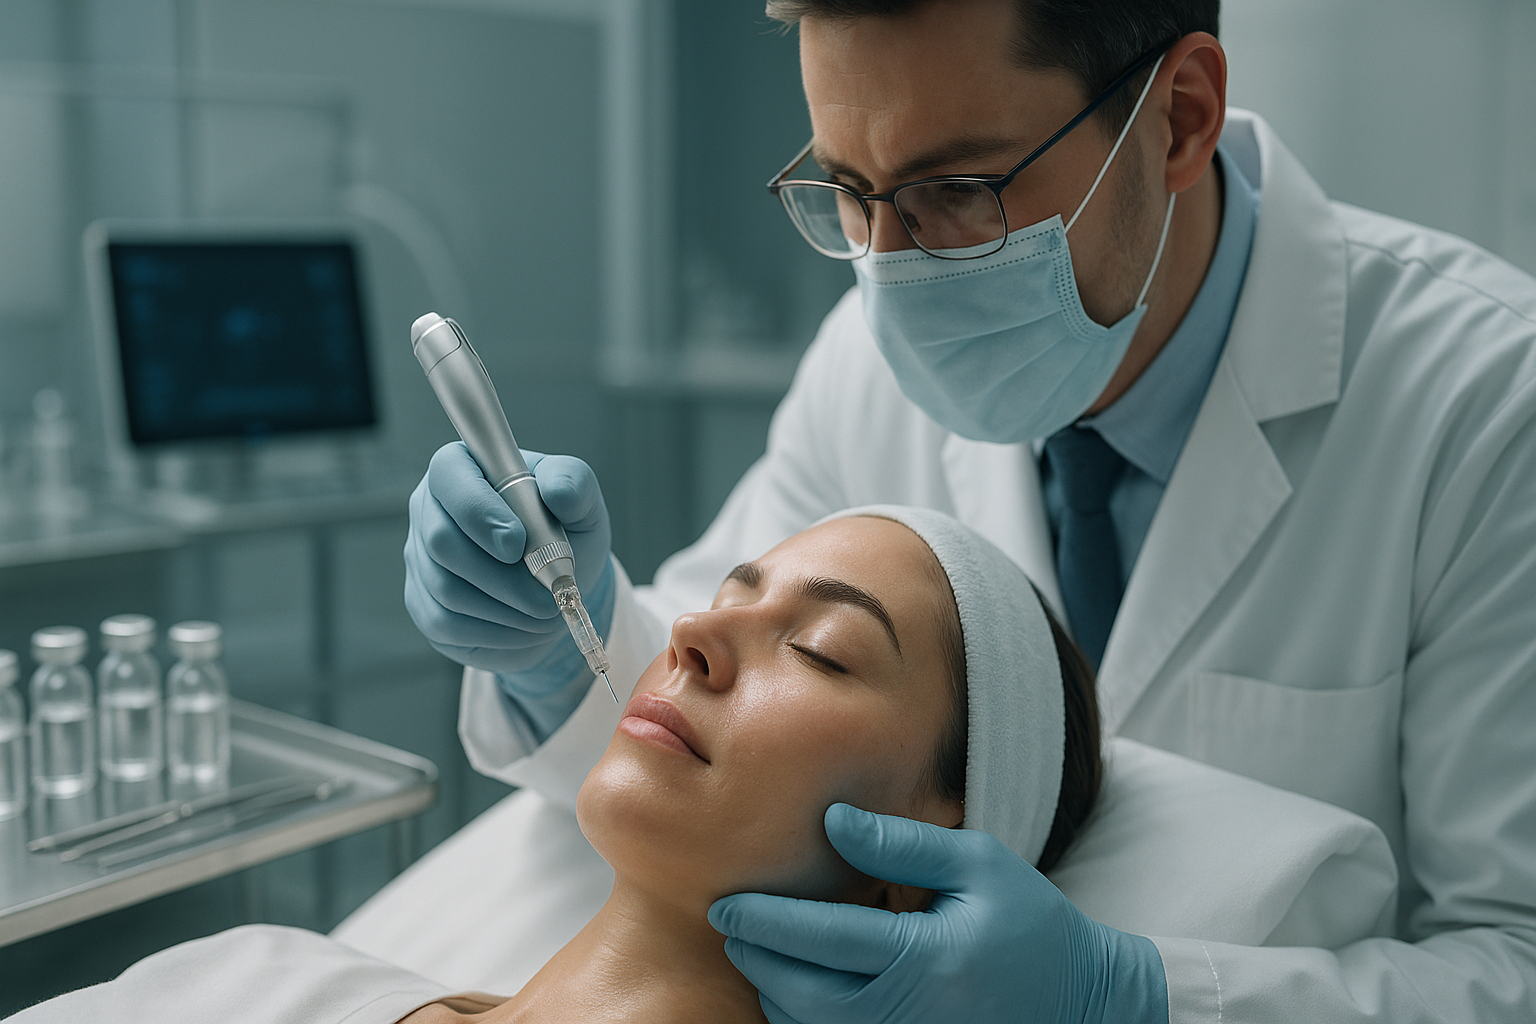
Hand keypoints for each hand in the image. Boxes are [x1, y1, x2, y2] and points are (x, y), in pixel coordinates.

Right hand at [404, 442, 613, 683]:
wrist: (556, 582)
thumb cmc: (564, 529)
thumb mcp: (581, 501)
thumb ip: (574, 483)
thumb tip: (558, 492)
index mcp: (464, 468)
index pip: (449, 475)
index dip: (478, 510)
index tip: (518, 543)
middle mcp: (430, 509)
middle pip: (441, 541)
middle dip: (502, 576)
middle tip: (548, 595)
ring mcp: (420, 558)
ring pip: (446, 589)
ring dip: (506, 608)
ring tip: (547, 612)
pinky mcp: (424, 604)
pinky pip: (446, 624)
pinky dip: (495, 632)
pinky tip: (526, 627)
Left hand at [709, 804, 1168, 1023]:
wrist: (1082, 1001)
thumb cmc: (1029, 922)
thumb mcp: (979, 863)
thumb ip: (902, 844)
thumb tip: (832, 822)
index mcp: (928, 959)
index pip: (825, 939)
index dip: (767, 920)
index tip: (728, 903)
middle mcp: (911, 1015)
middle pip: (803, 993)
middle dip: (757, 957)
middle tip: (730, 924)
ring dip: (772, 992)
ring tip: (757, 952)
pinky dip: (801, 1020)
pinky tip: (794, 989)